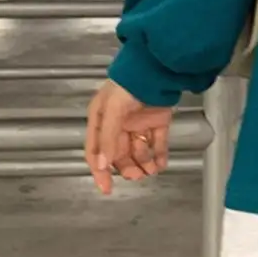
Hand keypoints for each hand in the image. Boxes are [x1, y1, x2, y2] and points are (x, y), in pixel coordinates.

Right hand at [85, 80, 173, 194]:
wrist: (157, 68)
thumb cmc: (128, 84)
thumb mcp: (113, 111)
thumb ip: (108, 138)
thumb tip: (103, 165)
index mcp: (101, 120)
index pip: (97, 151)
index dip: (100, 171)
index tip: (106, 188)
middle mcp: (118, 123)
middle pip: (120, 154)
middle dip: (128, 167)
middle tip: (137, 176)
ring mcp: (139, 122)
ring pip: (139, 150)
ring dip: (144, 162)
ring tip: (151, 170)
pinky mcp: (157, 120)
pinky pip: (157, 142)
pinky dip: (159, 154)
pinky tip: (161, 164)